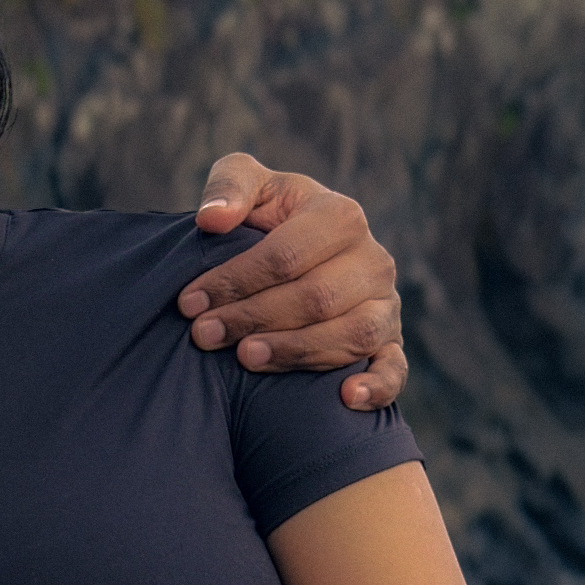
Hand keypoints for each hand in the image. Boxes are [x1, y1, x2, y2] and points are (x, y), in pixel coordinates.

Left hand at [189, 153, 408, 408]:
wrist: (298, 252)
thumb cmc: (269, 217)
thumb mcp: (251, 187)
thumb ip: (230, 187)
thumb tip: (213, 220)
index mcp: (341, 216)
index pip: (286, 255)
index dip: (235, 280)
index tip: (189, 302)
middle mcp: (373, 260)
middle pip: (316, 297)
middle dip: (253, 318)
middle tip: (203, 334)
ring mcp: (387, 304)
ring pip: (352, 335)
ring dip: (296, 351)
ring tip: (245, 358)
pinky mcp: (390, 343)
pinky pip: (395, 369)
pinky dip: (376, 386)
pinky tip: (344, 398)